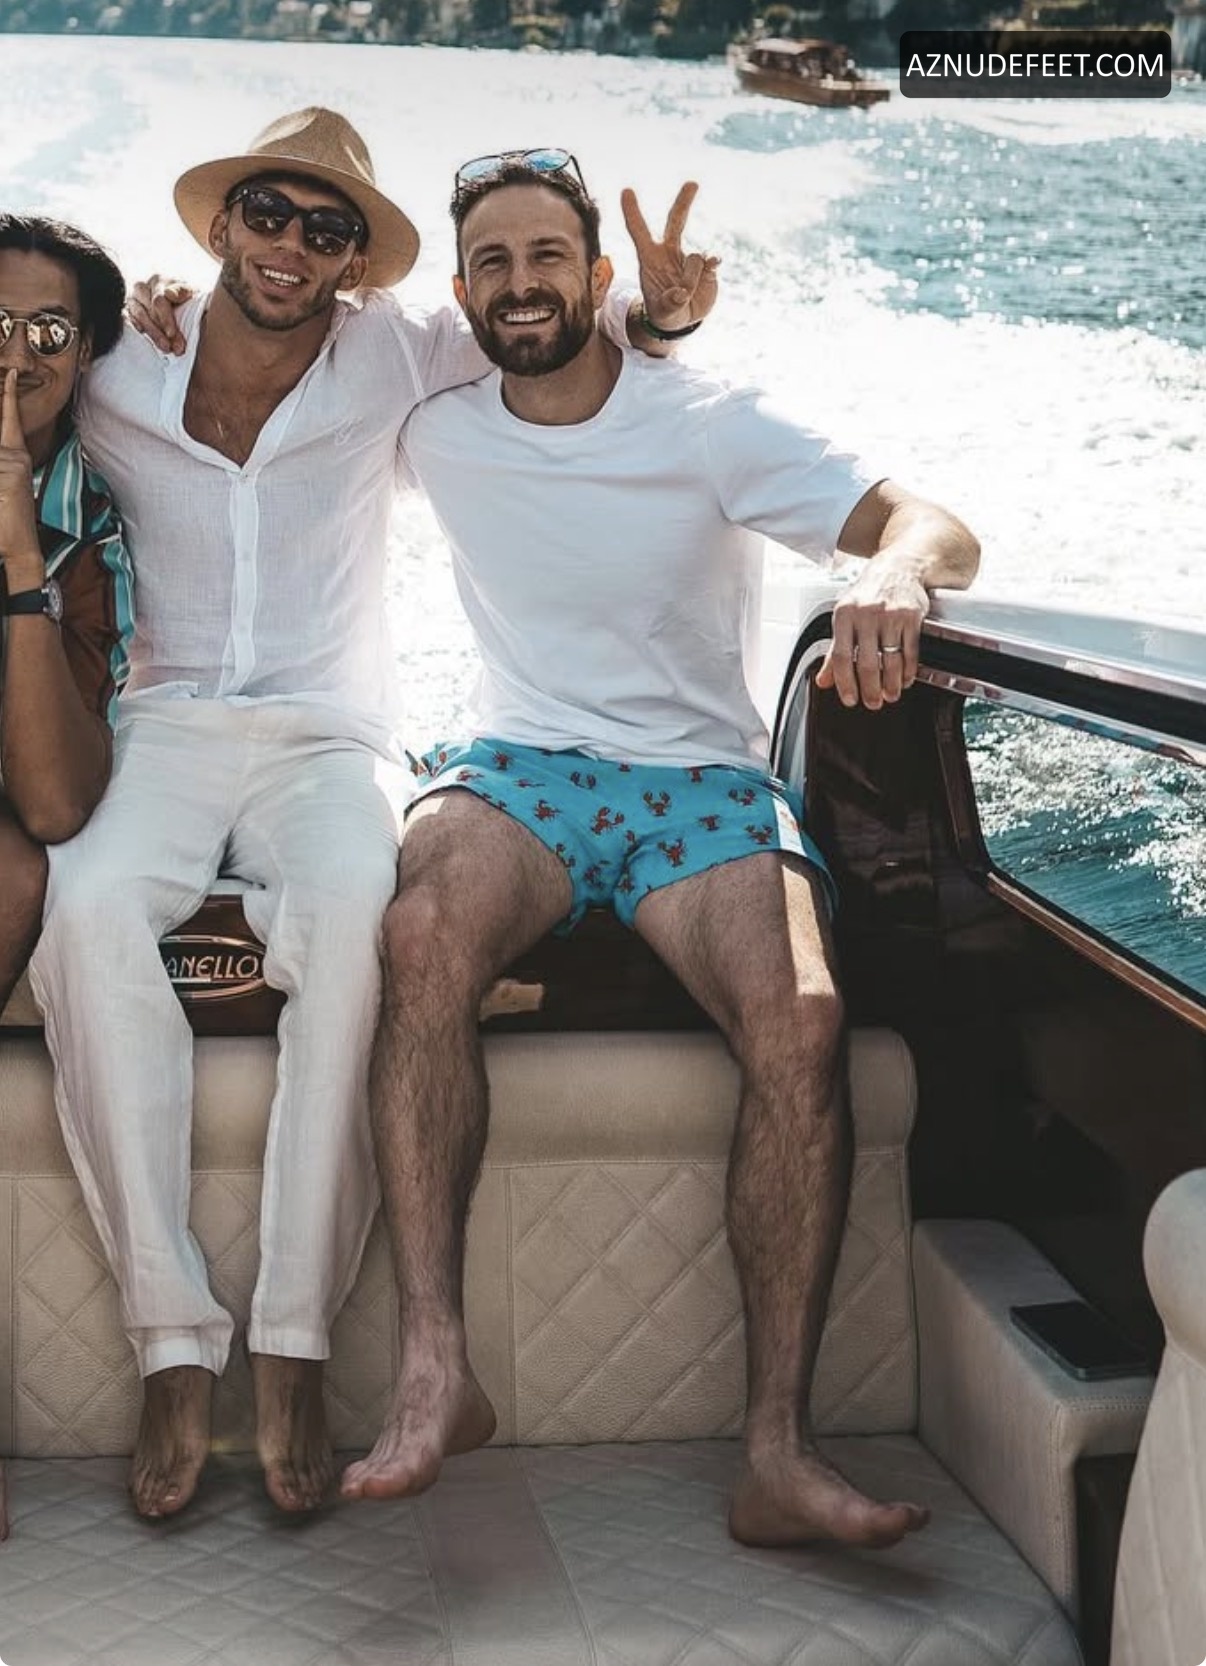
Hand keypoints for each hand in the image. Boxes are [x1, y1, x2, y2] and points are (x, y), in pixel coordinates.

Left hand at [0, 370, 43, 588]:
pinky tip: (1, 497)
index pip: (9, 419)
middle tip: (2, 484)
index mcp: (16, 458)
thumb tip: (3, 460)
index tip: (10, 373)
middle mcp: (15, 457)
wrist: (19, 547)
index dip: (8, 394)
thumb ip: (2, 465)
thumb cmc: (8, 521)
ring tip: (2, 496)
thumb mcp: (3, 486)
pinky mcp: (6, 476)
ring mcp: (10, 465)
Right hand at [125, 274, 195, 354]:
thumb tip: (169, 294)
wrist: (178, 300)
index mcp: (158, 280)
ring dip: (153, 334)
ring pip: (139, 316)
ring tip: (166, 348)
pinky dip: (138, 329)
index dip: (166, 319)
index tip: (171, 334)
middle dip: (161, 331)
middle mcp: (142, 287)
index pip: (159, 301)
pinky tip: (148, 340)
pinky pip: (129, 320)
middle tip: (173, 348)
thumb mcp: (189, 292)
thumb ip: (182, 291)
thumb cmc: (185, 296)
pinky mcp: (128, 310)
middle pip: (148, 310)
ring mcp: (133, 299)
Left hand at [621, 182, 719, 332]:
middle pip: (676, 221)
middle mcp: (669, 253)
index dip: (632, 212)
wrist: (683, 321)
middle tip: (693, 183)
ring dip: (692, 278)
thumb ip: (670, 304)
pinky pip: (711, 259)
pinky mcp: (707, 266)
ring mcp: (689, 258)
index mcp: (650, 259)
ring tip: (686, 295)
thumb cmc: (665, 314)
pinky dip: (711, 265)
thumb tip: (681, 293)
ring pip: (695, 256)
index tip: (626, 190)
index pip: (639, 231)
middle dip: (684, 202)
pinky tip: (711, 271)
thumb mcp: (663, 313)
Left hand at [815, 562, 928, 710]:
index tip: (849, 698)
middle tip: (872, 703)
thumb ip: (834, 650)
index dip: (844, 683)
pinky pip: (910, 651)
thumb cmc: (868, 594)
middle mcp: (866, 614)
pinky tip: (905, 679)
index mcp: (844, 615)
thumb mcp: (845, 616)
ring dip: (891, 684)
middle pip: (867, 663)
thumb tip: (824, 681)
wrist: (898, 567)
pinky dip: (908, 670)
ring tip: (890, 695)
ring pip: (890, 660)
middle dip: (870, 689)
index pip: (840, 656)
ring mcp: (890, 614)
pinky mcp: (912, 616)